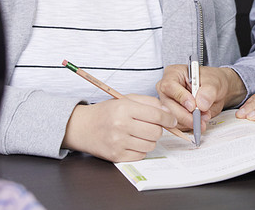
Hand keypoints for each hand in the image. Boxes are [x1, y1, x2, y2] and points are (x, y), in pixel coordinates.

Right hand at [62, 95, 176, 161]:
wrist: (82, 127)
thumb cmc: (106, 112)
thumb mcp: (126, 99)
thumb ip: (149, 102)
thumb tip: (168, 112)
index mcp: (124, 108)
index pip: (156, 115)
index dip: (169, 118)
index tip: (172, 120)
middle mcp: (121, 125)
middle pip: (156, 132)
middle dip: (159, 129)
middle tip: (152, 126)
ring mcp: (118, 143)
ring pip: (150, 145)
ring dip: (150, 140)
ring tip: (140, 133)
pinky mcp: (116, 156)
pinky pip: (141, 155)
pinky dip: (141, 149)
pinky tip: (133, 142)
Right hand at [156, 65, 246, 130]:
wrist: (216, 91)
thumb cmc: (212, 81)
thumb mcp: (214, 82)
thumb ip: (208, 91)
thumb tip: (201, 104)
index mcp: (173, 73)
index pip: (169, 86)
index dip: (180, 97)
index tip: (193, 106)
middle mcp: (167, 89)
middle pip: (168, 105)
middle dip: (185, 115)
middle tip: (199, 118)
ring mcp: (168, 103)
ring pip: (171, 117)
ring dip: (189, 122)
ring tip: (204, 117)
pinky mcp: (173, 115)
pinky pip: (177, 125)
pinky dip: (189, 126)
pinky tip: (200, 121)